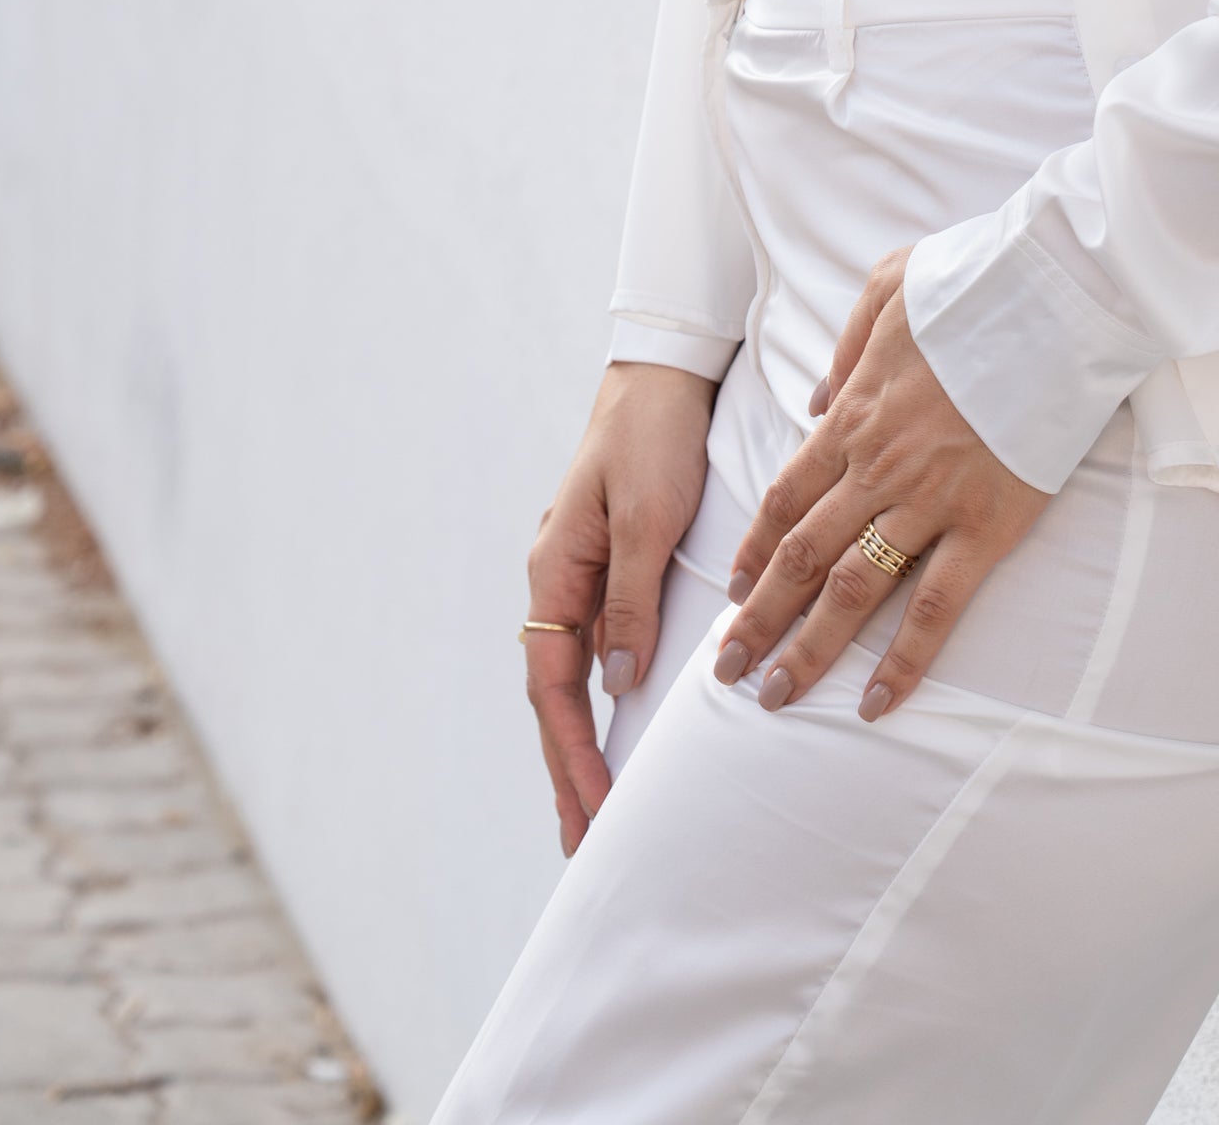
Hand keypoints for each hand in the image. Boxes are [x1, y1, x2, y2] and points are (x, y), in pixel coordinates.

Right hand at [522, 360, 714, 852]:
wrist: (663, 376)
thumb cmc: (651, 439)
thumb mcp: (643, 519)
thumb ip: (629, 600)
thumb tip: (617, 684)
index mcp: (555, 571)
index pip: (554, 686)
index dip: (573, 751)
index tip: (597, 808)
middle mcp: (560, 580)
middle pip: (554, 695)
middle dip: (567, 768)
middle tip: (584, 842)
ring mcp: (581, 575)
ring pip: (573, 677)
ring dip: (582, 741)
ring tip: (596, 807)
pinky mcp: (610, 566)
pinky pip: (598, 647)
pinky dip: (602, 698)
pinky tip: (618, 728)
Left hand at [715, 250, 1047, 723]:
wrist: (1054, 296)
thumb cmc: (975, 283)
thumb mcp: (889, 286)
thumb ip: (845, 349)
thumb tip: (818, 402)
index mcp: (854, 416)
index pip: (784, 499)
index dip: (754, 552)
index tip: (734, 594)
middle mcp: (878, 468)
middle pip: (801, 555)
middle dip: (759, 619)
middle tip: (727, 671)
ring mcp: (930, 501)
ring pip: (851, 590)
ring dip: (808, 650)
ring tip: (774, 698)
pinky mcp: (986, 527)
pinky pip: (935, 608)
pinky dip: (902, 660)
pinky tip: (876, 703)